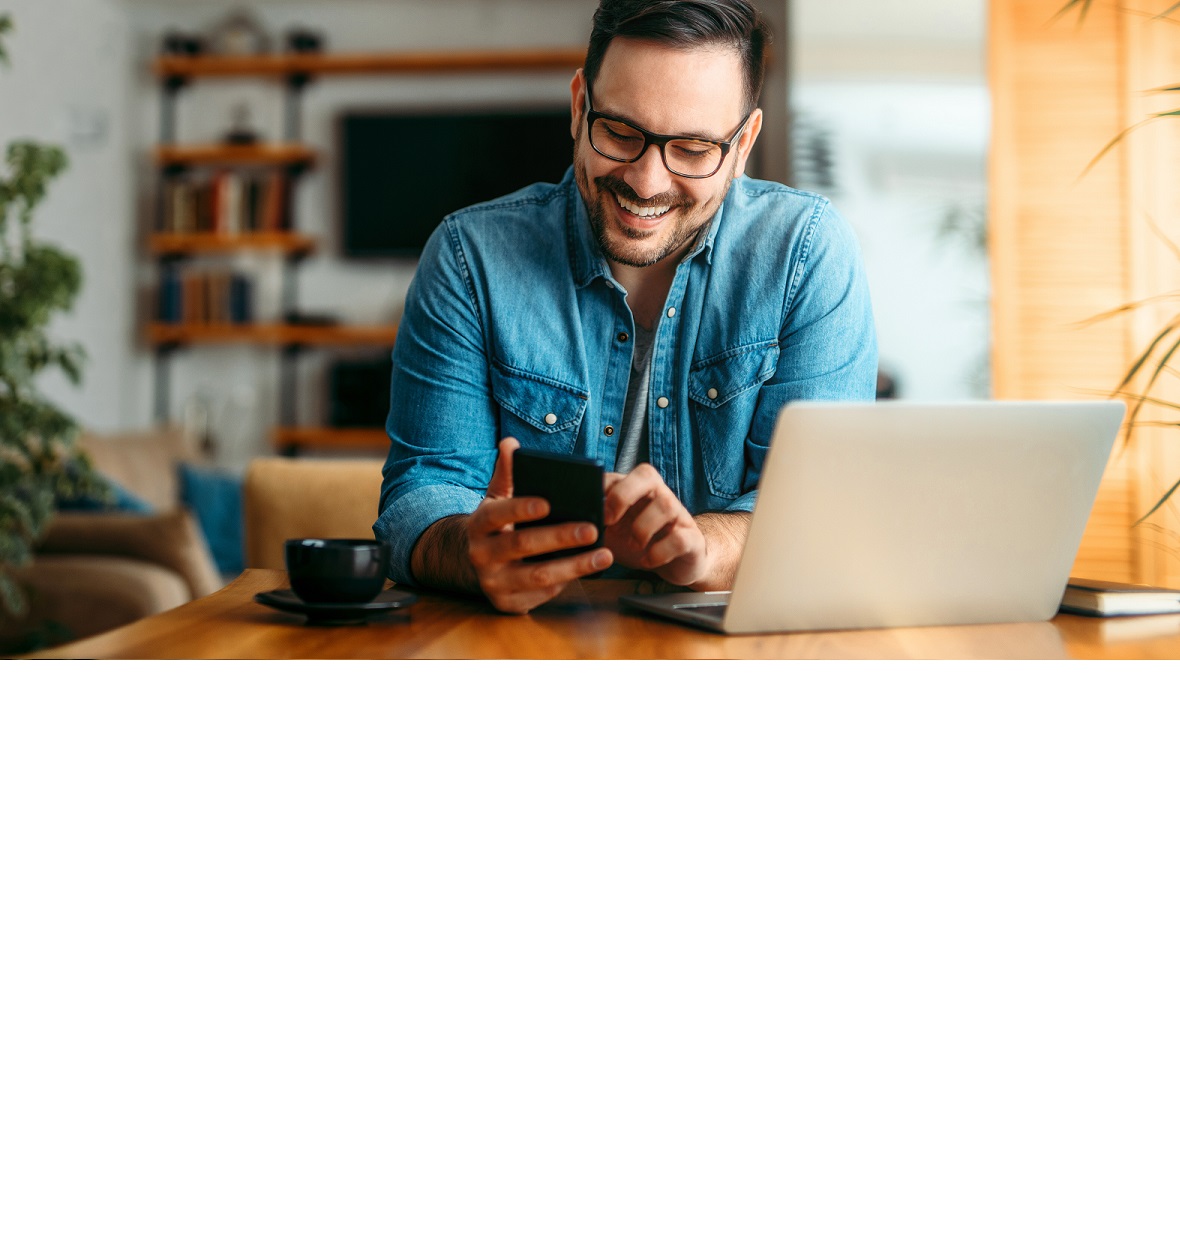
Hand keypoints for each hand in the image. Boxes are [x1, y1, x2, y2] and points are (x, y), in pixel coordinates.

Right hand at [467, 438, 612, 612]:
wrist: (478, 564)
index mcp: (479, 524)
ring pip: (538, 576)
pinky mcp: (508, 604)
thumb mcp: (498, 499)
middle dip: (559, 537)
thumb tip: (510, 443)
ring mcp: (494, 583)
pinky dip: (568, 582)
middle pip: (522, 545)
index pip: (498, 514)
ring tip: (604, 555)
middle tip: (592, 529)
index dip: (521, 509)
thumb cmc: (498, 525)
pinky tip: (589, 569)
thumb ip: (507, 473)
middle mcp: (481, 555)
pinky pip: (542, 594)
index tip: (548, 503)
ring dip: (574, 566)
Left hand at [602, 463, 710, 586]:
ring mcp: (677, 516)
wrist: (678, 563)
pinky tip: (649, 561)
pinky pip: (679, 538)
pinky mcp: (691, 539)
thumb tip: (569, 523)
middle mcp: (659, 496)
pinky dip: (660, 552)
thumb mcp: (614, 533)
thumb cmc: (641, 544)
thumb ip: (596, 524)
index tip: (590, 511)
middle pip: (647, 474)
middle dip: (623, 495)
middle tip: (609, 520)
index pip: (619, 475)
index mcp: (637, 491)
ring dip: (643, 528)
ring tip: (634, 546)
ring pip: (666, 505)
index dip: (602, 488)